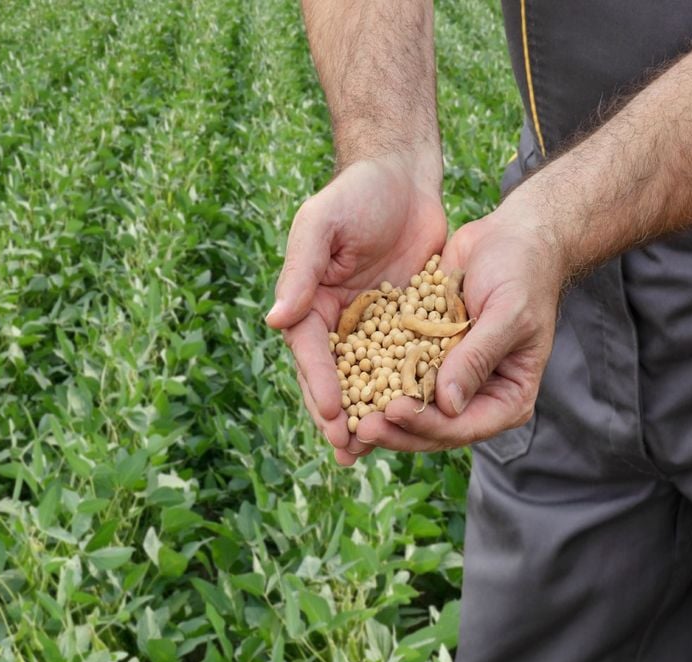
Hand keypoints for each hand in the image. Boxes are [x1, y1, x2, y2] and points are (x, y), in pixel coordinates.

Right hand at [266, 150, 446, 465]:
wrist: (404, 177)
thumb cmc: (357, 194)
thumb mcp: (322, 226)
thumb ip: (301, 271)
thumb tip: (275, 321)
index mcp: (310, 302)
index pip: (310, 352)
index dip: (319, 385)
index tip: (333, 415)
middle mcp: (336, 320)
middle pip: (333, 377)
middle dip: (339, 415)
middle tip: (349, 451)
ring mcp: (371, 326)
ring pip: (367, 379)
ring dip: (368, 415)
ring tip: (372, 453)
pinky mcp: (404, 325)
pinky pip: (403, 364)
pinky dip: (405, 392)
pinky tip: (416, 420)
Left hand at [354, 190, 566, 451]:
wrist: (510, 239)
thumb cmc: (522, 274)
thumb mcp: (507, 313)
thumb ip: (477, 358)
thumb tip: (448, 404)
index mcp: (507, 398)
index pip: (464, 426)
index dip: (427, 424)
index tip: (392, 411)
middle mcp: (476, 397)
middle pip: (432, 428)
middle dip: (395, 429)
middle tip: (358, 426)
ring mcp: (448, 380)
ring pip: (410, 409)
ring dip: (378, 412)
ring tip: (343, 415)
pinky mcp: (424, 358)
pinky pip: (396, 376)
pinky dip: (372, 381)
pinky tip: (342, 382)